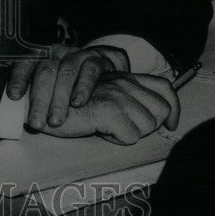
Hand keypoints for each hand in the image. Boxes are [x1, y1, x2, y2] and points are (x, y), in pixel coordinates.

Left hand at [7, 43, 128, 130]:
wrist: (100, 81)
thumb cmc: (64, 89)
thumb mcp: (45, 89)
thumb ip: (30, 96)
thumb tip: (11, 112)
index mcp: (39, 56)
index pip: (25, 63)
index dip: (18, 78)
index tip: (14, 96)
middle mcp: (56, 52)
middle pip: (46, 71)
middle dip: (39, 99)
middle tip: (36, 123)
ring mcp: (76, 54)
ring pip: (66, 73)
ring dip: (59, 99)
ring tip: (55, 120)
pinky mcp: (96, 59)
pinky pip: (90, 70)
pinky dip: (83, 88)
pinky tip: (77, 103)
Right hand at [38, 73, 180, 144]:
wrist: (41, 103)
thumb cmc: (69, 104)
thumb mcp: (101, 96)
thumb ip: (125, 99)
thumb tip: (155, 118)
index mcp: (125, 76)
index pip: (164, 88)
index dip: (173, 110)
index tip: (170, 125)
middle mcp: (124, 81)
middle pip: (161, 111)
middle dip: (147, 126)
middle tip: (122, 127)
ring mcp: (117, 93)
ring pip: (148, 125)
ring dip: (129, 133)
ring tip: (106, 127)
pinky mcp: (108, 109)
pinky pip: (130, 136)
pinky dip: (117, 139)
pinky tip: (100, 131)